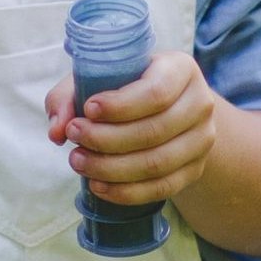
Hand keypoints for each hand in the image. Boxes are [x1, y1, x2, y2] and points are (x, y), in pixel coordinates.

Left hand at [45, 49, 223, 208]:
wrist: (169, 110)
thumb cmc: (126, 86)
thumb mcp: (99, 77)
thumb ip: (70, 95)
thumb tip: (57, 130)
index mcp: (181, 69)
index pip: (156, 92)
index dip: (120, 105)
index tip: (88, 109)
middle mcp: (200, 103)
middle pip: (154, 131)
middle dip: (106, 139)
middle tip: (73, 136)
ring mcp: (202, 140)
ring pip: (157, 163)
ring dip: (111, 168)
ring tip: (78, 161)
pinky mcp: (195, 170)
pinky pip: (162, 188)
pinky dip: (126, 192)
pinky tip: (98, 186)